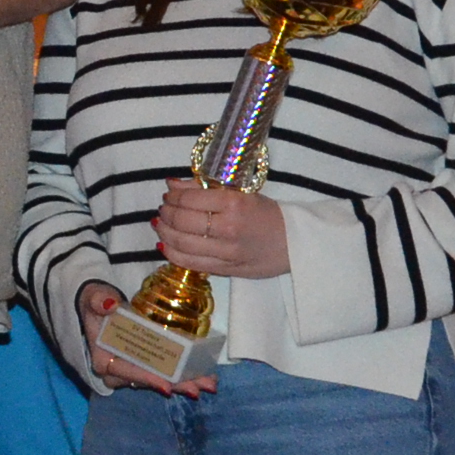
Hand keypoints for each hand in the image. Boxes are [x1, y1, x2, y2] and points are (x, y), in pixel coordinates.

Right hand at [79, 278, 210, 397]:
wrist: (103, 305)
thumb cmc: (98, 301)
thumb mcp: (94, 297)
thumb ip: (97, 299)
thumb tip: (109, 304)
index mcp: (103, 359)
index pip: (124, 371)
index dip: (145, 378)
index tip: (166, 385)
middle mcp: (117, 371)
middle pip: (146, 381)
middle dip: (172, 386)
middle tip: (196, 389)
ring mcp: (133, 370)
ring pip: (158, 380)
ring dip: (183, 383)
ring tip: (208, 384)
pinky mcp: (146, 365)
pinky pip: (164, 374)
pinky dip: (184, 376)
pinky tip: (204, 376)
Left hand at [154, 183, 289, 278]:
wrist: (293, 243)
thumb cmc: (267, 214)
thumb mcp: (241, 193)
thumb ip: (205, 189)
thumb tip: (171, 184)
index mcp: (235, 203)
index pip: (191, 198)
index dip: (173, 196)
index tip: (169, 194)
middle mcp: (228, 227)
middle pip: (182, 220)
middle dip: (166, 212)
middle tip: (163, 208)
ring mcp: (225, 251)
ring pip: (182, 243)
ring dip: (165, 231)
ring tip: (161, 223)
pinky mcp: (224, 269)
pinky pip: (189, 263)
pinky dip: (171, 253)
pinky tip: (165, 244)